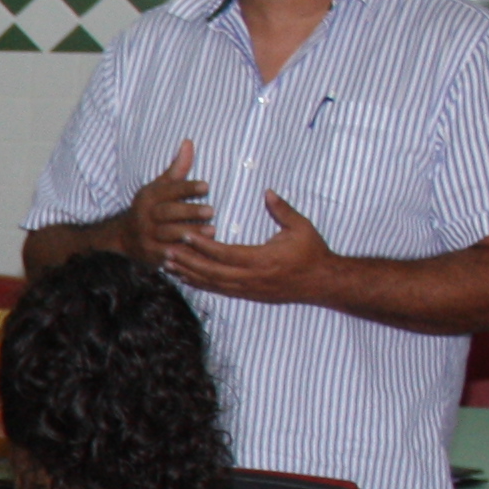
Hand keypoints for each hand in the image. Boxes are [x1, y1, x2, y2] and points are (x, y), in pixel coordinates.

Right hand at [118, 139, 212, 260]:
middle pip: (167, 213)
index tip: (206, 186)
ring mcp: (146, 236)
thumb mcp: (160, 187)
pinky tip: (195, 253)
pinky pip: (165, 255)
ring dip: (189, 233)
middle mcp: (145, 216)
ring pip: (168, 235)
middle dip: (189, 212)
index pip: (169, 191)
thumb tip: (188, 142)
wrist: (123, 236)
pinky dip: (179, 255)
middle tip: (211, 210)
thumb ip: (177, 168)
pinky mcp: (149, 254)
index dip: (187, 188)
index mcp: (149, 197)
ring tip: (211, 231)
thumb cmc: (151, 208)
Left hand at [165, 190, 340, 305]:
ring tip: (167, 265)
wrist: (323, 283)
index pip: (225, 254)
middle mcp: (252, 278)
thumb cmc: (313, 252)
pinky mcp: (249, 295)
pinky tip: (186, 278)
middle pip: (211, 272)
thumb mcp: (301, 227)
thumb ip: (282, 210)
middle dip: (187, 262)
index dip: (203, 245)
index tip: (185, 234)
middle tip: (165, 252)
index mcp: (262, 260)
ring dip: (188, 274)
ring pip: (212, 284)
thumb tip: (267, 192)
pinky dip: (200, 284)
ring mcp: (249, 290)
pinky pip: (219, 291)